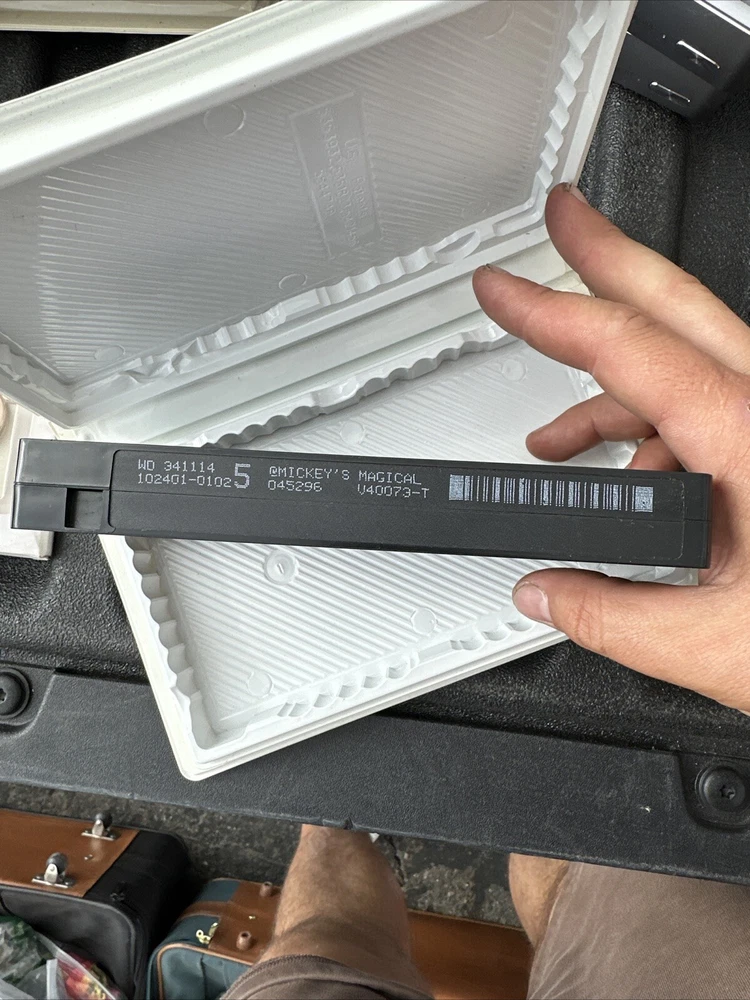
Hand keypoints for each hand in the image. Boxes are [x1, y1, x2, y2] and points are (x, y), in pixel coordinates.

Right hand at [473, 183, 749, 712]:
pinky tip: (631, 483)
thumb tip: (547, 592)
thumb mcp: (718, 647)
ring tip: (554, 435)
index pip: (628, 347)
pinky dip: (660, 433)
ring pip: (691, 367)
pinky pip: (713, 413)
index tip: (501, 287)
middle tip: (564, 221)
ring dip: (615, 387)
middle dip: (609, 258)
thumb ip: (613, 617)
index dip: (549, 310)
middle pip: (679, 307)